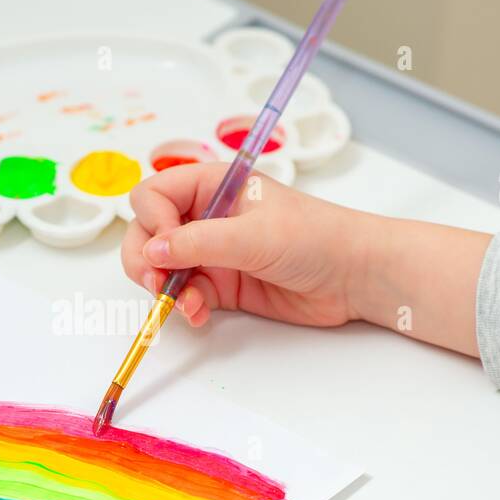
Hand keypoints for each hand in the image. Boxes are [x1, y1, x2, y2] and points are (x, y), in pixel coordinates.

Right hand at [121, 162, 377, 327]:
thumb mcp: (253, 235)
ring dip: (163, 287)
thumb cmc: (316, 237)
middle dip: (145, 259)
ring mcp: (212, 252)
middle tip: (157, 281)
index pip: (154, 195)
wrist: (354, 277)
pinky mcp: (222, 286)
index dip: (151, 220)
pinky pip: (185, 295)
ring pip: (161, 268)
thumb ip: (198, 243)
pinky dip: (183, 306)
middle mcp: (206, 216)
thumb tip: (152, 252)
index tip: (167, 244)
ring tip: (182, 303)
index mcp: (213, 186)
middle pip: (148, 233)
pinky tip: (198, 313)